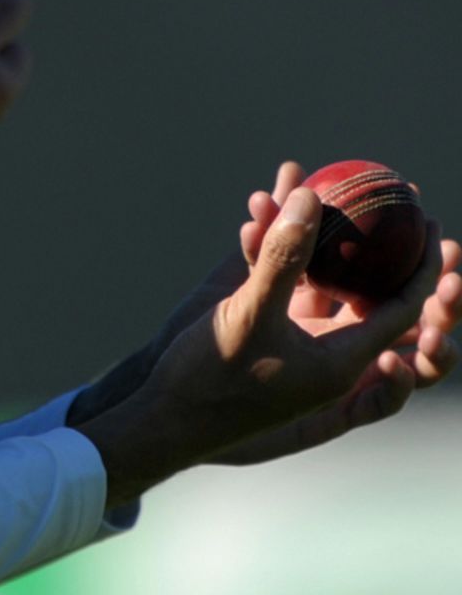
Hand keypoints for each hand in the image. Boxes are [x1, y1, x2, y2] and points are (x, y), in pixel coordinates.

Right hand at [79, 184, 442, 506]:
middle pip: (363, 284)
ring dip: (307, 228)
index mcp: (340, 360)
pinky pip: (268, 268)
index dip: (424, 269)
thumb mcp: (251, 315)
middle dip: (376, 242)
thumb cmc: (213, 377)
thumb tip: (311, 195)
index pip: (400, 310)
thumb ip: (284, 257)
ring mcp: (285, 329)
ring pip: (310, 269)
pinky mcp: (250, 316)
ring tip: (309, 183)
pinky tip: (257, 203)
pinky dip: (265, 236)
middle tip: (392, 200)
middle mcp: (320, 343)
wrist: (160, 411)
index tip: (434, 226)